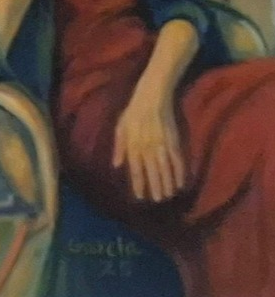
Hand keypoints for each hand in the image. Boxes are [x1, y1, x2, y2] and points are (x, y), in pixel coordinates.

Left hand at [114, 87, 184, 201]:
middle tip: (157, 200)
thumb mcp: (120, 128)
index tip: (140, 196)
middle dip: (155, 186)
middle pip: (152, 171)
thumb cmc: (133, 112)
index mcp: (133, 146)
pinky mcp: (173, 138)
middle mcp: (147, 147)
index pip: (135, 169)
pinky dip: (179, 170)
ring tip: (168, 195)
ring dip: (167, 182)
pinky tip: (180, 181)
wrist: (152, 96)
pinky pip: (177, 158)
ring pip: (165, 167)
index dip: (138, 184)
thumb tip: (116, 165)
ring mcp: (161, 143)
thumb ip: (119, 147)